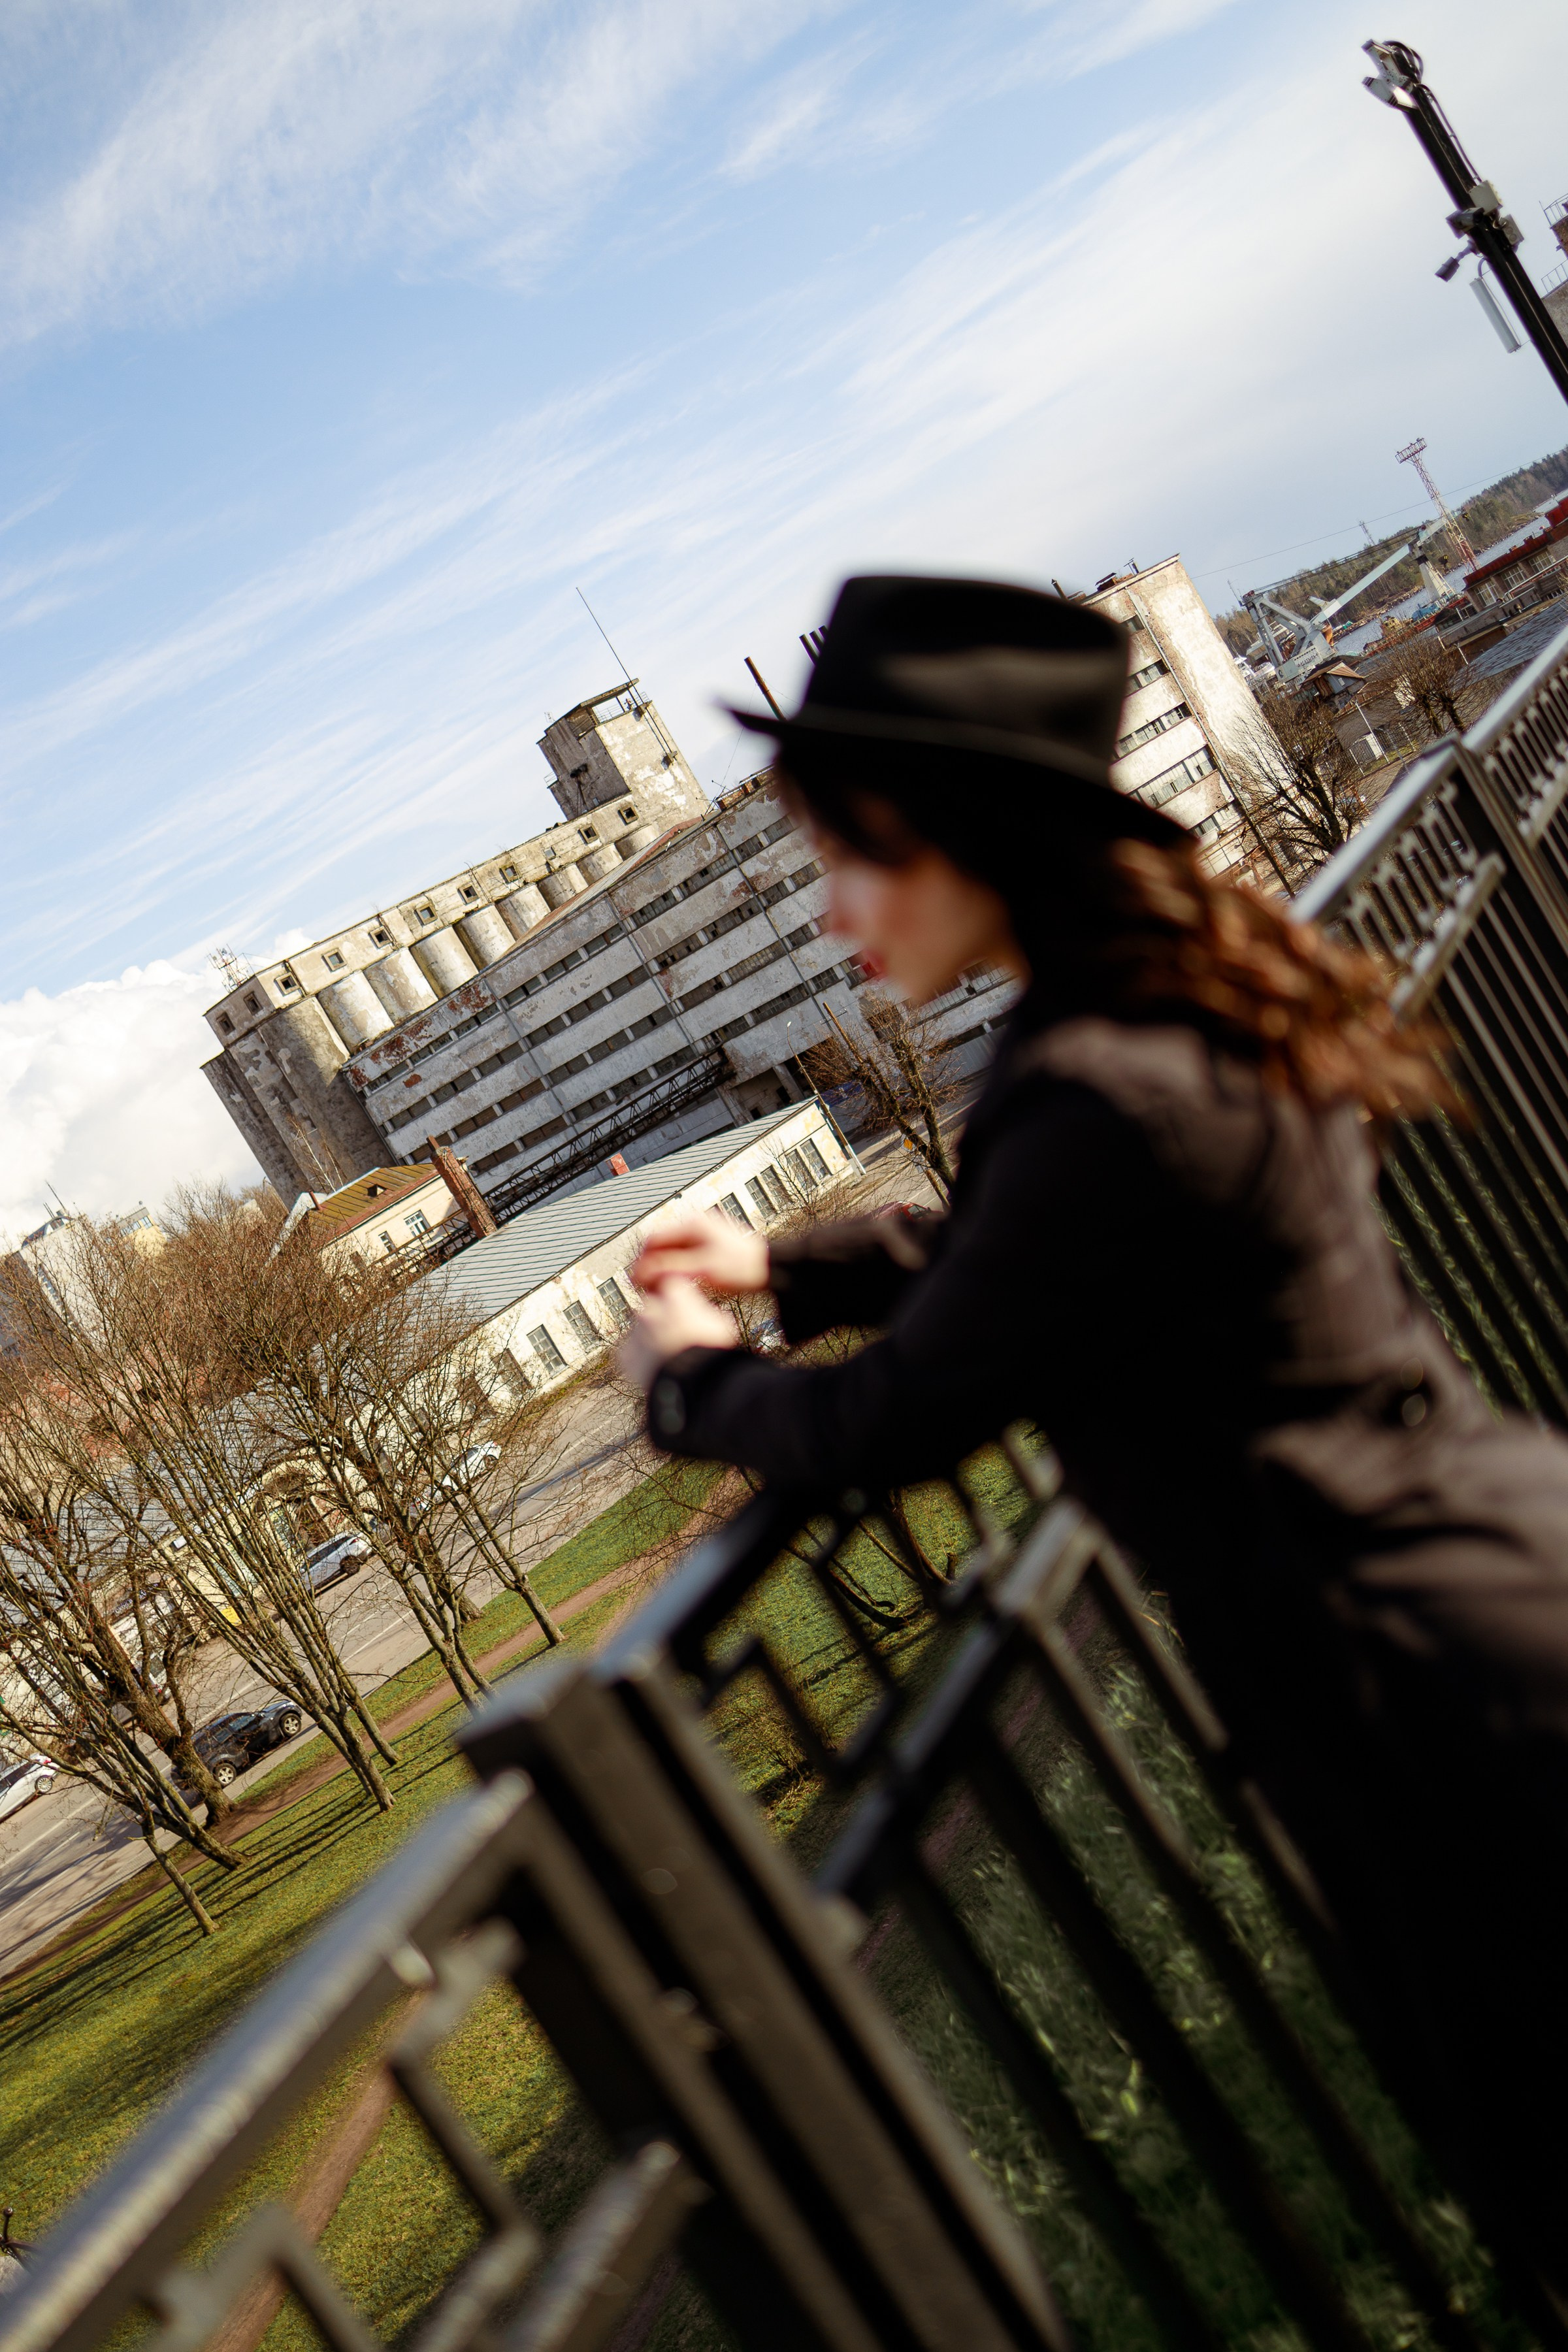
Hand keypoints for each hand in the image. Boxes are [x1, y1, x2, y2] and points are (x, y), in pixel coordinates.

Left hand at [618, 1276, 739, 1393]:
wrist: (693, 1380)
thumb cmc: (711, 1350)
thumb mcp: (720, 1322)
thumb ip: (704, 1310)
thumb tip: (701, 1313)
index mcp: (675, 1293)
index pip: (672, 1285)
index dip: (679, 1298)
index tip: (685, 1308)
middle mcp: (651, 1306)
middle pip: (653, 1305)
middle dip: (661, 1316)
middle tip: (676, 1333)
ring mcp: (636, 1329)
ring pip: (641, 1329)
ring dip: (650, 1337)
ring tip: (667, 1355)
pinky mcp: (627, 1352)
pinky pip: (630, 1351)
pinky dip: (639, 1357)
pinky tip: (655, 1367)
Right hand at [629, 1208, 767, 1299]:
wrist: (771, 1269)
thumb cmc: (742, 1268)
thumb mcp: (702, 1270)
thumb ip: (670, 1269)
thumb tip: (640, 1272)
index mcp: (692, 1224)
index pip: (653, 1238)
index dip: (641, 1261)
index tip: (637, 1281)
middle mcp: (695, 1224)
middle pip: (660, 1244)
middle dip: (651, 1265)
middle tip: (645, 1288)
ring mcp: (702, 1234)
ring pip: (670, 1251)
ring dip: (662, 1268)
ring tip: (658, 1288)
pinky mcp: (707, 1246)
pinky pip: (682, 1256)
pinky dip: (675, 1269)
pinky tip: (675, 1284)